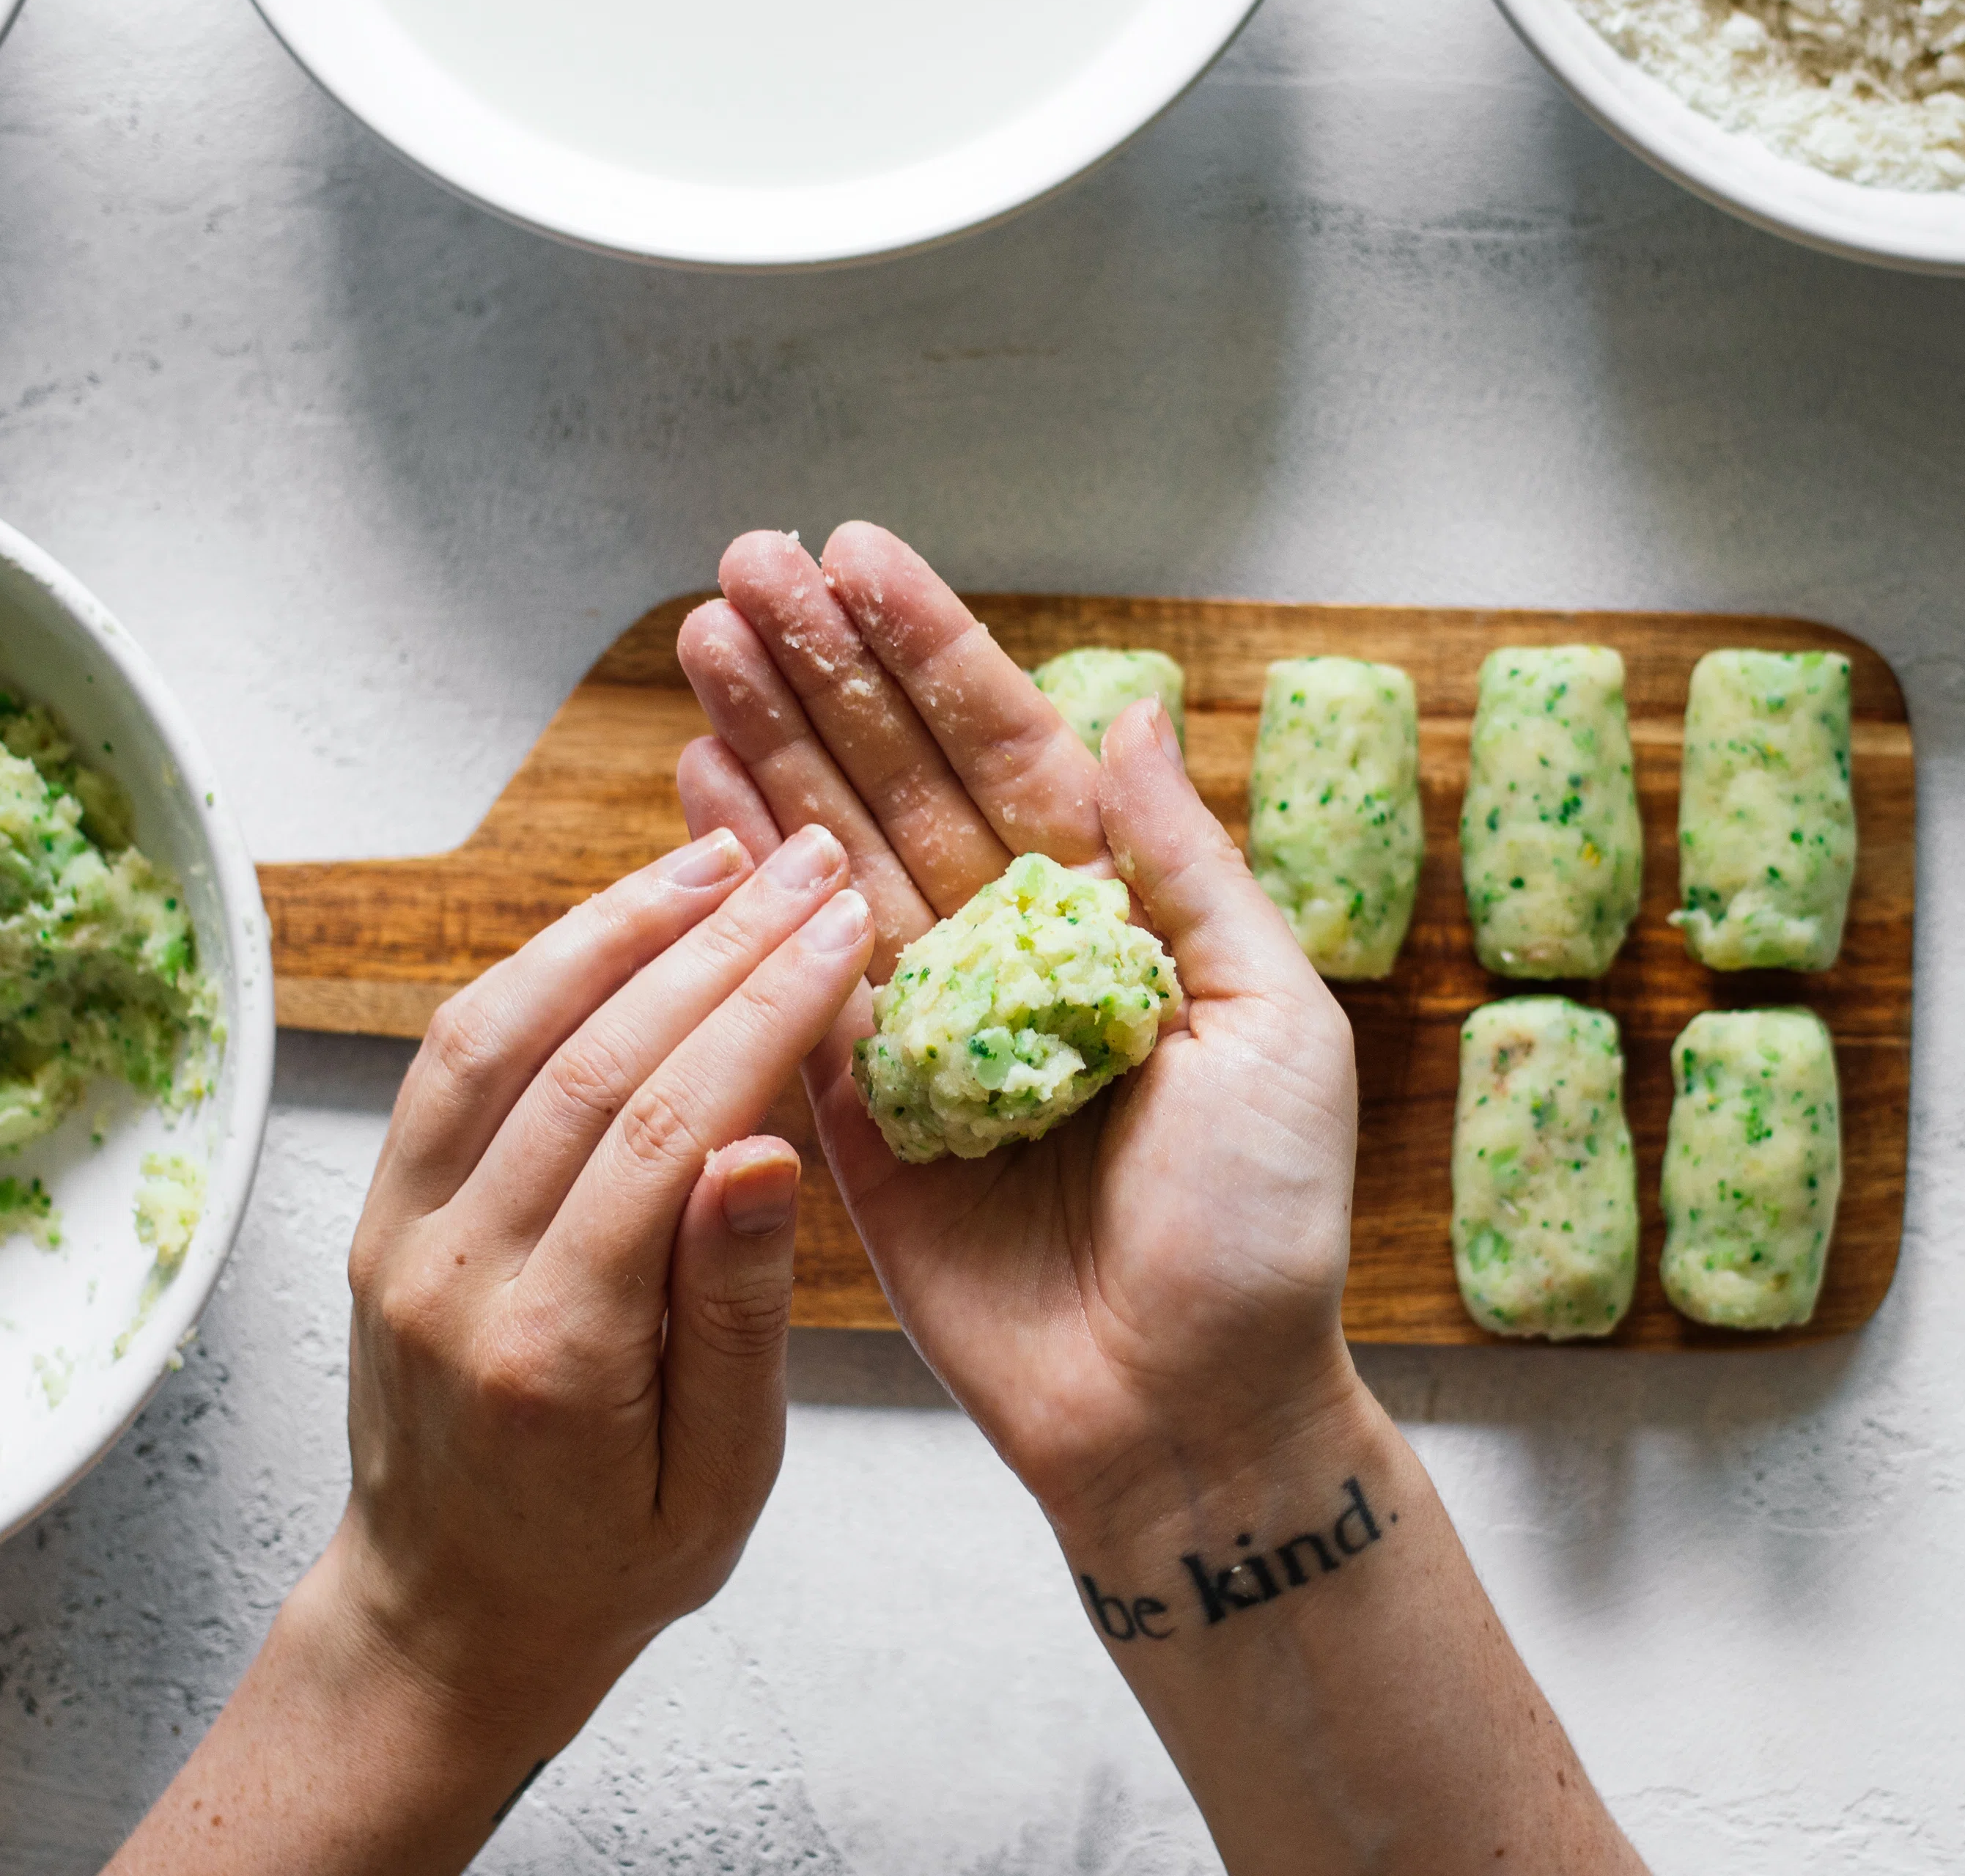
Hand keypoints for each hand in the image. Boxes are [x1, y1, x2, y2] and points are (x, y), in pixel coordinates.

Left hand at [332, 821, 872, 1738]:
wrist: (452, 1613)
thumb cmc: (613, 1558)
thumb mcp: (722, 1473)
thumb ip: (738, 1312)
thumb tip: (764, 1149)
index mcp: (553, 1349)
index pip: (667, 1130)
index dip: (764, 1011)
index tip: (843, 927)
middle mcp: (453, 1274)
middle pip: (590, 1059)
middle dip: (713, 940)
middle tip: (808, 861)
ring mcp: (400, 1232)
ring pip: (499, 1030)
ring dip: (614, 925)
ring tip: (718, 855)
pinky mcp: (382, 1206)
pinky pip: (452, 1057)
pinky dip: (537, 968)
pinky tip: (618, 920)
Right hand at [675, 524, 1370, 1536]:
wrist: (1189, 1410)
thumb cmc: (1261, 1226)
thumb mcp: (1272, 1023)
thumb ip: (1185, 869)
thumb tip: (1135, 713)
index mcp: (1113, 919)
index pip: (1007, 751)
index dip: (932, 654)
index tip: (859, 555)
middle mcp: (1011, 955)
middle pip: (898, 781)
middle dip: (822, 672)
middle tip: (742, 564)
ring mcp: (926, 1029)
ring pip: (829, 858)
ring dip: (765, 747)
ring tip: (699, 639)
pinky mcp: (858, 1116)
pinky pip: (785, 985)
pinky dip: (735, 888)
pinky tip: (693, 786)